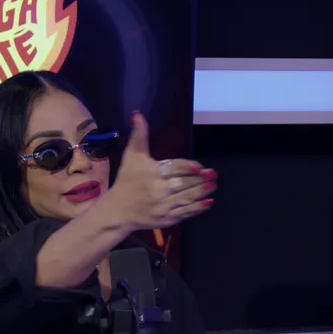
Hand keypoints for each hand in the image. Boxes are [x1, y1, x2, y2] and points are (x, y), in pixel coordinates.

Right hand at [106, 112, 215, 229]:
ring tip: (214, 185)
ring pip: (186, 198)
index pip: (174, 168)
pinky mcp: (167, 218)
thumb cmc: (127, 180)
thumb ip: (139, 136)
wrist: (118, 211)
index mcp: (151, 173)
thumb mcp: (131, 156)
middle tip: (213, 174)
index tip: (199, 167)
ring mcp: (163, 206)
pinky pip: (185, 212)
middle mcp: (158, 190)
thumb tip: (138, 115)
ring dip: (202, 192)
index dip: (188, 167)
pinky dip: (198, 208)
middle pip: (183, 183)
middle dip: (199, 179)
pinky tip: (209, 202)